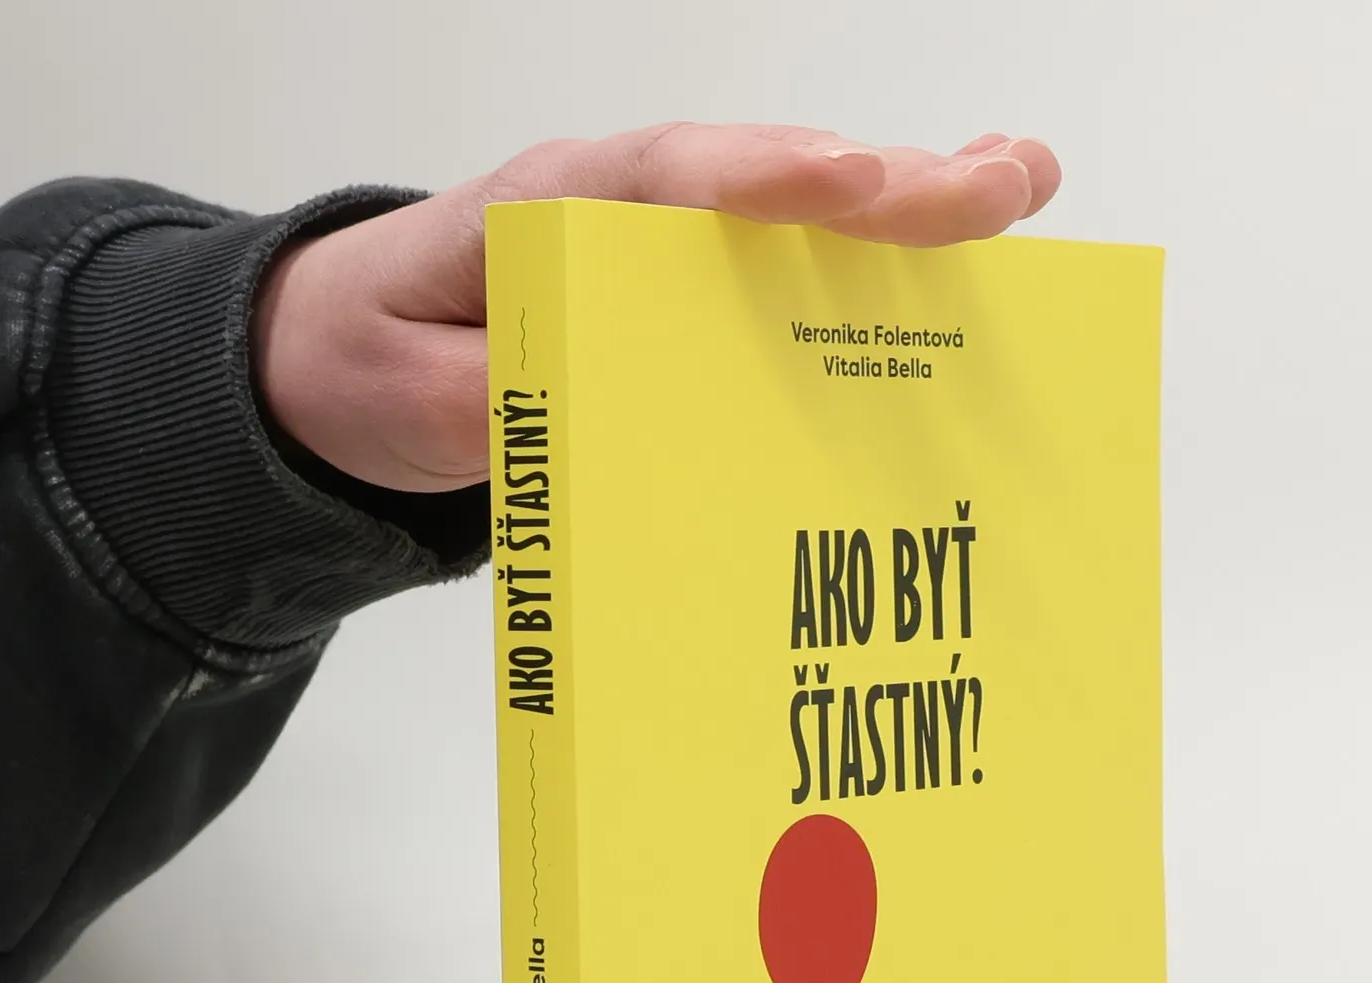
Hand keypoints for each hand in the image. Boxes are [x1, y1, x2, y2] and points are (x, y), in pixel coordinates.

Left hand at [252, 124, 1060, 494]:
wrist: (350, 364)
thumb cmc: (373, 361)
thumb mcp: (403, 396)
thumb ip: (483, 400)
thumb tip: (579, 414)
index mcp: (548, 213)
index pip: (662, 178)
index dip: (758, 179)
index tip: (846, 184)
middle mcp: (624, 211)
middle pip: (764, 181)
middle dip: (884, 183)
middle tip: (997, 184)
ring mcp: (666, 250)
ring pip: (799, 216)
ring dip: (912, 205)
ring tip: (1021, 187)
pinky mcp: (689, 298)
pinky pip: (793, 271)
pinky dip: (880, 263)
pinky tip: (963, 261)